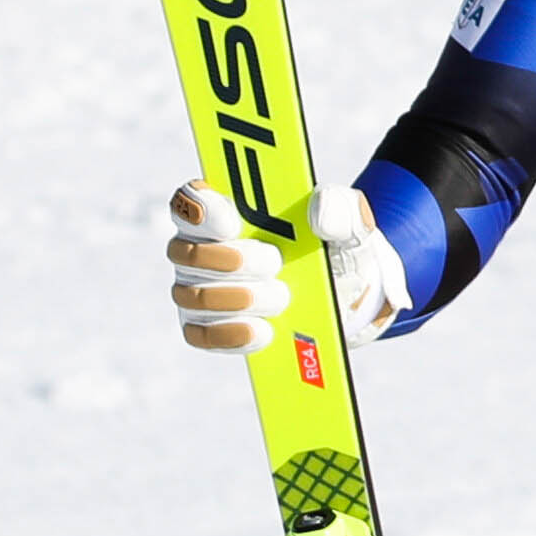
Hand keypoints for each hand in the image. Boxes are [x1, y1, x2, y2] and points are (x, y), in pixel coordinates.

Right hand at [163, 176, 406, 351]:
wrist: (348, 296)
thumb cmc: (335, 247)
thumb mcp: (350, 222)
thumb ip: (341, 208)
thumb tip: (317, 211)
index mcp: (228, 211)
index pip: (189, 200)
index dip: (200, 209)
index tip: (233, 223)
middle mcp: (201, 249)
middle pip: (186, 252)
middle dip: (231, 260)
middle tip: (274, 263)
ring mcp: (199, 290)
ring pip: (192, 295)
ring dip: (239, 297)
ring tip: (281, 296)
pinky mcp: (207, 327)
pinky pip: (200, 335)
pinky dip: (230, 334)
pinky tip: (262, 330)